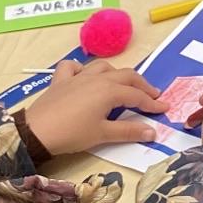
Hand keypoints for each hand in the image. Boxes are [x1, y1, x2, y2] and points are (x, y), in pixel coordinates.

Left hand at [22, 58, 162, 155]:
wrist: (37, 132)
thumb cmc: (72, 133)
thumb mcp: (103, 134)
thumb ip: (129, 131)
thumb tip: (153, 132)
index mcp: (109, 90)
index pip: (137, 95)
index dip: (152, 103)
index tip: (165, 108)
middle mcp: (96, 78)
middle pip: (126, 76)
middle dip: (142, 85)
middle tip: (152, 96)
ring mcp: (78, 77)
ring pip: (103, 67)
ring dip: (116, 74)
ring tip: (122, 85)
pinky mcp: (61, 80)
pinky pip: (73, 67)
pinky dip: (81, 69)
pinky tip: (84, 77)